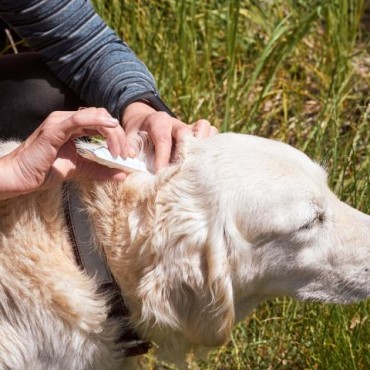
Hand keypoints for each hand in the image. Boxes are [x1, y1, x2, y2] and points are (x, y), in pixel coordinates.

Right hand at [0, 108, 127, 198]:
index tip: (127, 153)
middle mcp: (67, 120)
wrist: (19, 177)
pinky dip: (97, 121)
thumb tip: (123, 174)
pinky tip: (111, 126)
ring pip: (95, 116)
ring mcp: (60, 122)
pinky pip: (78, 119)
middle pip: (102, 118)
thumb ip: (100, 170)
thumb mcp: (80, 169)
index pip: (101, 123)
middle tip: (126, 154)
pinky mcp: (54, 129)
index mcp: (73, 127)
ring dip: (112, 133)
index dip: (118, 136)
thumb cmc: (45, 171)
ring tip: (119, 152)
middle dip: (118, 135)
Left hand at [122, 102, 217, 171]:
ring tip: (197, 163)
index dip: (162, 156)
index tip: (160, 172)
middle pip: (185, 132)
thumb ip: (126, 152)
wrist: (144, 124)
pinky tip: (204, 160)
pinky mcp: (198, 133)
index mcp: (157, 121)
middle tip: (179, 171)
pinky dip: (211, 145)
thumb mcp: (127, 140)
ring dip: (202, 145)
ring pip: (204, 128)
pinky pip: (212, 133)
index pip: (163, 138)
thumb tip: (125, 169)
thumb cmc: (137, 136)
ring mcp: (189, 127)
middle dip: (183, 153)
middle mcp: (175, 122)